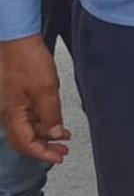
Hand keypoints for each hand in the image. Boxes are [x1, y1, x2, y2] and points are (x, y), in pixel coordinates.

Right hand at [0, 36, 68, 162]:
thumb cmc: (27, 59)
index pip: (25, 144)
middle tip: (62, 151)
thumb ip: (50, 114)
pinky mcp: (15, 94)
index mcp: (12, 114)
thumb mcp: (45, 89)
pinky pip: (27, 115)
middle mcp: (8, 111)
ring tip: (64, 136)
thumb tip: (55, 133)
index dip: (43, 154)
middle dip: (43, 147)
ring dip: (45, 133)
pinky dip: (42, 121)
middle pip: (23, 139)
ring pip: (26, 127)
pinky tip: (54, 120)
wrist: (16, 38)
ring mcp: (11, 103)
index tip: (59, 157)